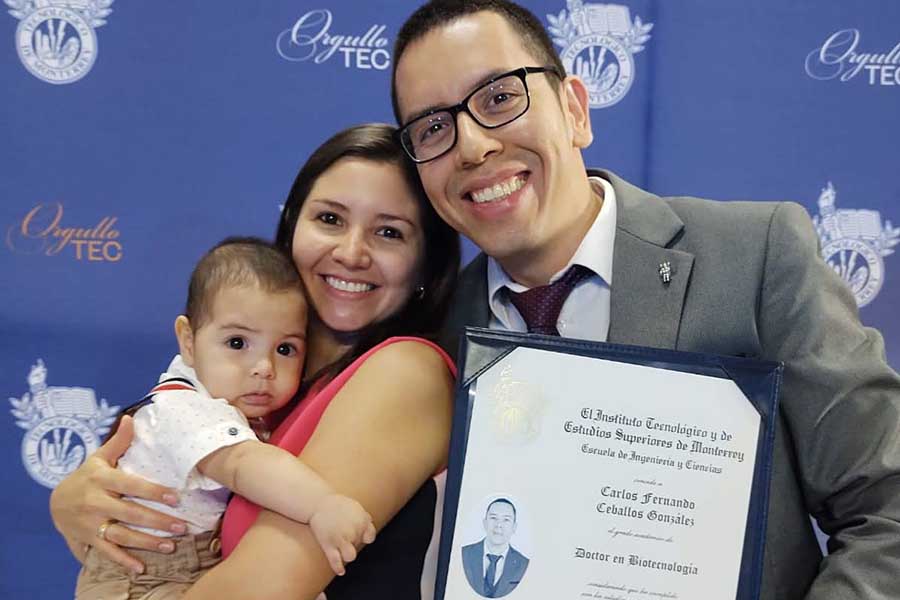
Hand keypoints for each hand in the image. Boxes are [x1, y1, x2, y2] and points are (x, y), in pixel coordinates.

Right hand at [48, 415, 188, 572]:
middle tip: (181, 527)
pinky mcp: (88, 539)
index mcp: (101, 478)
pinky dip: (123, 561)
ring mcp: (90, 523)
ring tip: (170, 546)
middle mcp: (95, 501)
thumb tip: (131, 417)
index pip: (131, 484)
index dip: (153, 491)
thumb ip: (118, 441)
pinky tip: (141, 567)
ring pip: (121, 535)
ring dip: (147, 542)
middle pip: (130, 513)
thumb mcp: (98, 457)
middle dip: (157, 521)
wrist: (55, 502)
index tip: (176, 497)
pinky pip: (107, 552)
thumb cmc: (86, 476)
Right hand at [308, 493, 376, 575]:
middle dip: (352, 542)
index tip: (358, 535)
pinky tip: (341, 571)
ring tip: (341, 550)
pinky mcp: (328, 544)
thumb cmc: (337, 505)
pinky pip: (336, 561)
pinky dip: (338, 568)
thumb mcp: (356, 507)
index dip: (364, 537)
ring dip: (347, 554)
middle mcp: (354, 530)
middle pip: (358, 545)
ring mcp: (341, 538)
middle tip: (342, 534)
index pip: (370, 537)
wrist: (318, 502)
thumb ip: (364, 518)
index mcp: (362, 520)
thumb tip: (369, 527)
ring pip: (350, 556)